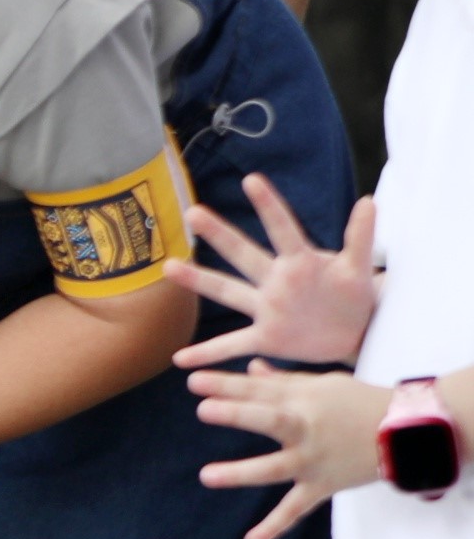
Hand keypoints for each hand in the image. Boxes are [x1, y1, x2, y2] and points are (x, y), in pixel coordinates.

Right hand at [174, 179, 380, 369]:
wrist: (355, 333)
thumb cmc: (355, 296)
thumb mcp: (359, 269)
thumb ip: (361, 238)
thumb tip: (369, 201)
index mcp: (301, 262)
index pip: (283, 229)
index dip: (269, 205)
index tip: (251, 179)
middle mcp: (276, 281)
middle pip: (242, 253)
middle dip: (218, 234)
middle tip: (192, 212)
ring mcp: (267, 309)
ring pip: (227, 291)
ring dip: (198, 280)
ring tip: (168, 267)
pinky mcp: (266, 338)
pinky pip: (232, 345)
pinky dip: (207, 353)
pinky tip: (181, 359)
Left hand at [191, 365, 391, 538]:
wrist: (410, 430)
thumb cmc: (360, 402)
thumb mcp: (324, 383)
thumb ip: (282, 380)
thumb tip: (249, 368)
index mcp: (305, 399)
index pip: (259, 390)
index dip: (225, 385)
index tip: (192, 381)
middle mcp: (307, 429)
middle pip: (269, 421)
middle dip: (237, 414)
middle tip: (204, 409)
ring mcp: (313, 460)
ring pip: (274, 468)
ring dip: (241, 473)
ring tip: (207, 476)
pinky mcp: (322, 486)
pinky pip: (296, 510)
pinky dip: (274, 527)